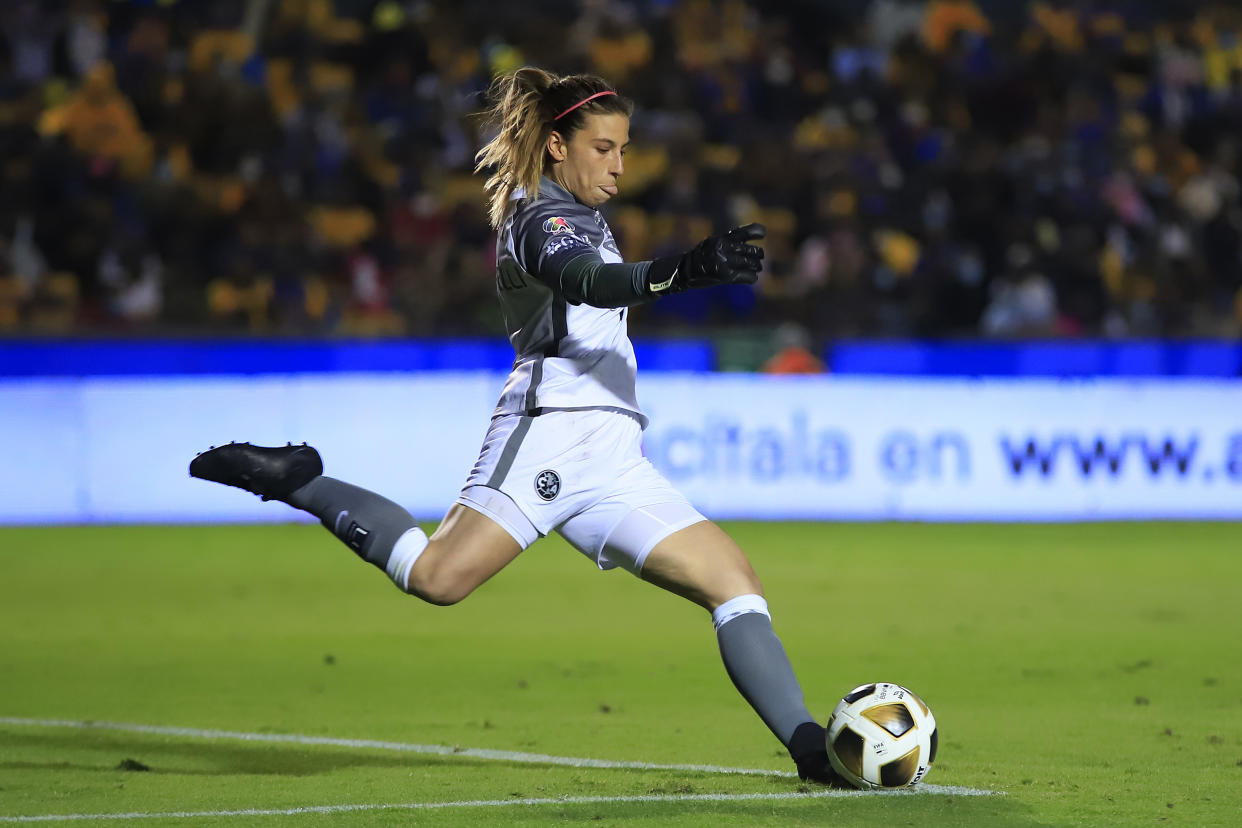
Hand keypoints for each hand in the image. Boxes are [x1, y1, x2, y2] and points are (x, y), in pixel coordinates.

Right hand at [647, 223, 765, 293]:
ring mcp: (726, 263)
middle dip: (758, 255)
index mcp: (723, 239)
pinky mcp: (727, 276)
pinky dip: (751, 277)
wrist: (686, 270)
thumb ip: (729, 241)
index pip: (744, 232)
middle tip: (759, 257)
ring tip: (756, 267)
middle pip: (752, 251)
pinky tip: (750, 277)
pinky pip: (749, 276)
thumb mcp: (713, 242)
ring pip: (753, 264)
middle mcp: (725, 249)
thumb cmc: (701, 256)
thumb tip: (749, 240)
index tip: (763, 234)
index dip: (757, 231)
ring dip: (756, 266)